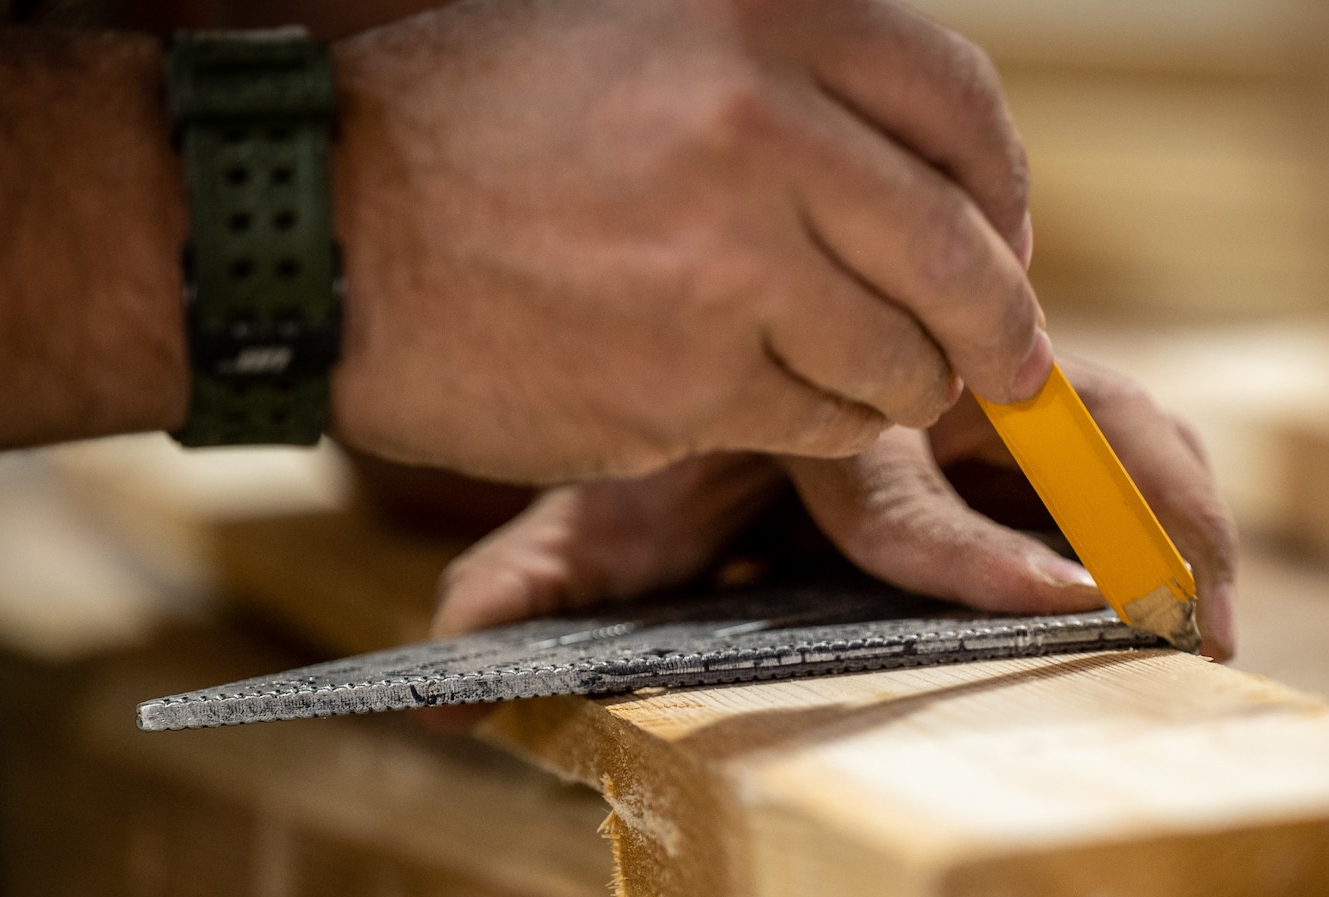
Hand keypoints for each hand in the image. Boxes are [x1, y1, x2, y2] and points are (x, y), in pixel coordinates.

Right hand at [331, 0, 1050, 484]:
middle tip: (1004, 362)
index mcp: (758, 19)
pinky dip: (820, 424)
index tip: (1005, 241)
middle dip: (996, 326)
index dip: (1004, 191)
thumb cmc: (476, 134)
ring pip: (899, 358)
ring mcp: (728, 265)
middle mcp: (759, 128)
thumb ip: (791, 82)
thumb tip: (937, 174)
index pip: (960, 107)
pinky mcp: (690, 385)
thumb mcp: (640, 32)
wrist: (323, 234)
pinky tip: (768, 397)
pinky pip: (819, 424)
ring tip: (859, 376)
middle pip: (959, 254)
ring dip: (901, 384)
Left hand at [432, 355, 1237, 658]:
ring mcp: (980, 394)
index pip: (896, 500)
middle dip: (1136, 518)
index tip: (1068, 609)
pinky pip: (1125, 431)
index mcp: (809, 422)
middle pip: (1057, 422)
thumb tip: (447, 678)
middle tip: (1194, 623)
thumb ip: (534, 586)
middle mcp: (914, 391)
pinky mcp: (1024, 407)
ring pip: (1112, 416)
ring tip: (1222, 620)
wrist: (677, 323)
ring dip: (1178, 511)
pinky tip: (1206, 585)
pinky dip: (1177, 498)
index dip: (973, 558)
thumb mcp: (597, 519)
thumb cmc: (657, 450)